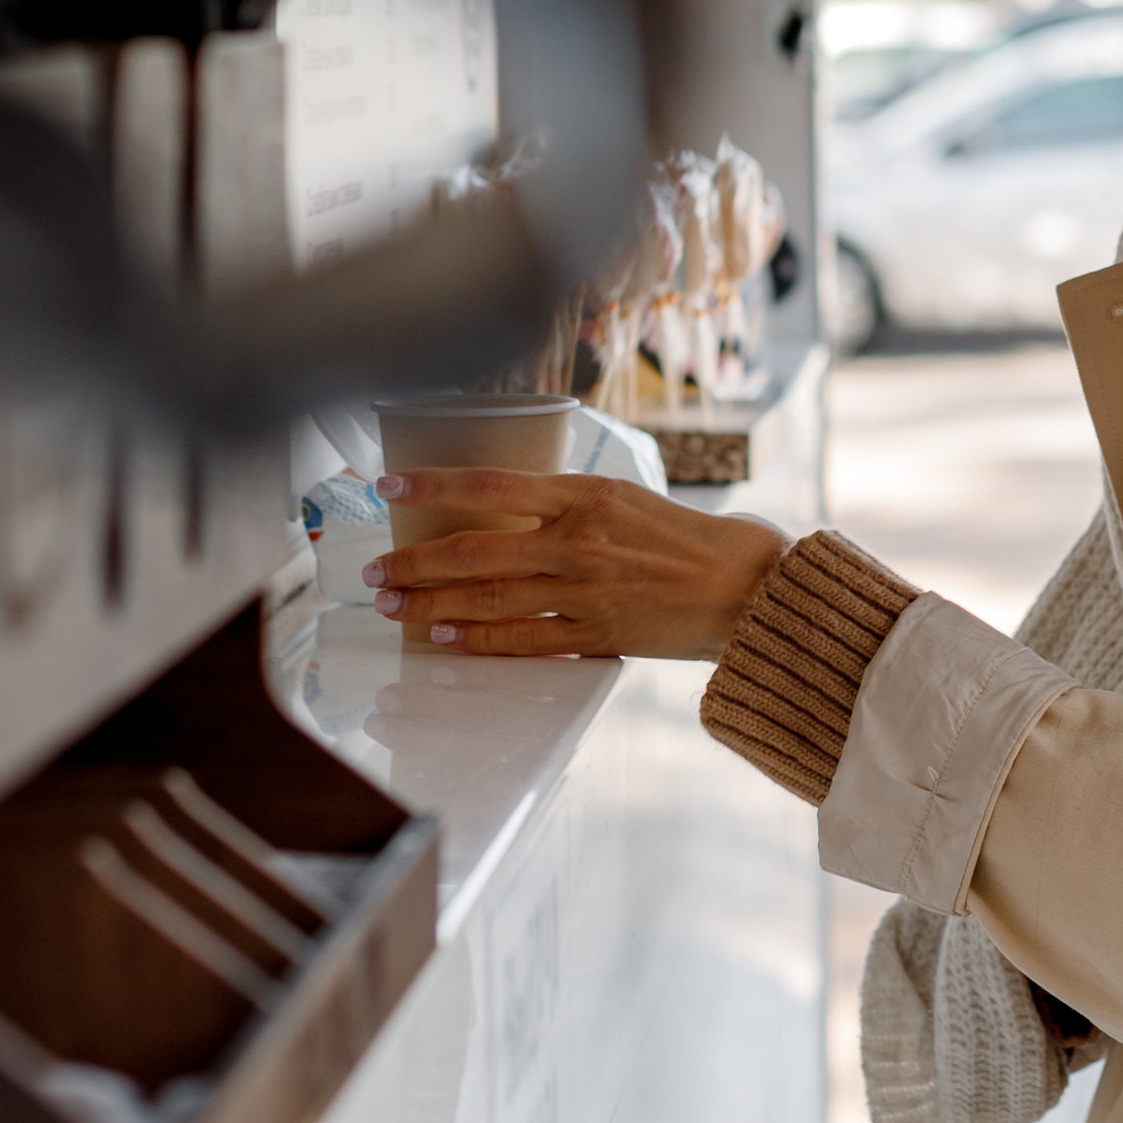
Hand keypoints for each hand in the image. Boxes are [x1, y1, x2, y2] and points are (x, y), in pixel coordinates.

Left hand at [360, 469, 787, 659]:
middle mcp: (579, 537)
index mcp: (586, 492)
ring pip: (489, 596)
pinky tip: (444, 639)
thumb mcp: (628, 497)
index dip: (432, 484)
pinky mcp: (597, 631)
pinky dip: (478, 640)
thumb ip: (571, 504)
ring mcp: (585, 587)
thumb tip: (510, 509)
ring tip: (393, 607)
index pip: (490, 482)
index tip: (386, 487)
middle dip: (415, 562)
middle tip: (373, 571)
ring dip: (432, 603)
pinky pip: (523, 638)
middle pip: (475, 548)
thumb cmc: (691, 538)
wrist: (749, 586)